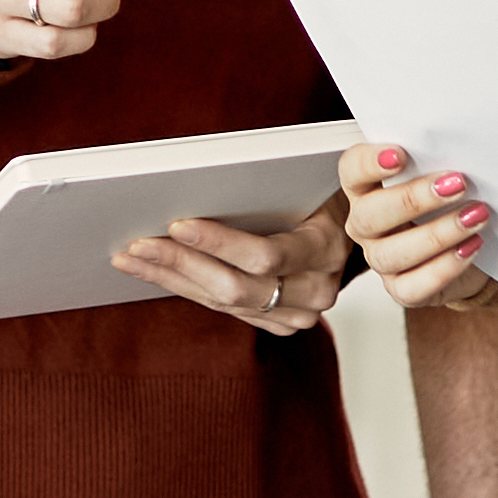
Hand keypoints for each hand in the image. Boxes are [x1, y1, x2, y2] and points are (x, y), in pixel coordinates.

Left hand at [112, 193, 349, 333]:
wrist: (367, 227)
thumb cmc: (328, 188)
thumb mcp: (317, 174)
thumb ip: (277, 177)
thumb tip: (205, 174)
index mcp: (325, 250)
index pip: (264, 255)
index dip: (217, 242)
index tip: (175, 223)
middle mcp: (315, 291)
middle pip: (235, 287)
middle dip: (180, 264)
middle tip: (136, 244)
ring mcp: (299, 314)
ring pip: (223, 303)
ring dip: (171, 278)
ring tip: (129, 258)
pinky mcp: (280, 323)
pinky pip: (225, 310)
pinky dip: (185, 288)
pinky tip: (154, 271)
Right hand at [341, 143, 497, 311]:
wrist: (474, 250)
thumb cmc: (452, 205)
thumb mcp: (442, 176)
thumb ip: (438, 161)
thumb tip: (461, 146)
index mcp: (366, 189)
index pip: (352, 170)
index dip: (370, 162)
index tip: (401, 154)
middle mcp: (367, 225)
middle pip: (370, 215)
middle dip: (414, 199)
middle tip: (457, 184)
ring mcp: (381, 259)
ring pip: (392, 253)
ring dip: (437, 234)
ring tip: (474, 216)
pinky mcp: (402, 289)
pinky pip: (413, 286)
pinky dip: (445, 267)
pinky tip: (470, 247)